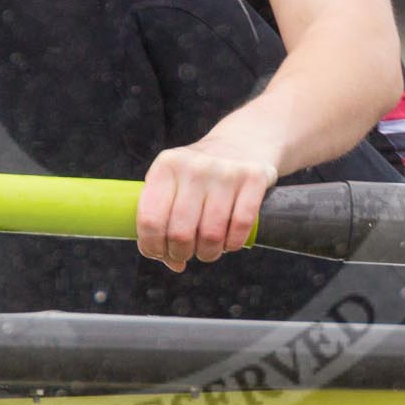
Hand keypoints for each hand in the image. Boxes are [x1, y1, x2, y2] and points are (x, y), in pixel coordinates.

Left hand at [136, 135, 278, 272]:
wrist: (244, 142)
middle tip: (185, 254)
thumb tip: (172, 263)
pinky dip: (232, 244)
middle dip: (180, 253)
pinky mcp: (254, 177)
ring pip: (211, 235)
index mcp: (166, 166)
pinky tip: (228, 242)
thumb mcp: (174, 182)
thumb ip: (164, 220)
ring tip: (208, 250)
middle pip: (180, 233)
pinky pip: (240, 227)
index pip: (150, 219)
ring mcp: (225, 171)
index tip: (160, 253)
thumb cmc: (200, 174)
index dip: (152, 246)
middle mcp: (194, 166)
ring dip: (208, 253)